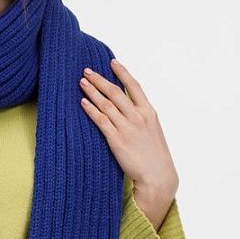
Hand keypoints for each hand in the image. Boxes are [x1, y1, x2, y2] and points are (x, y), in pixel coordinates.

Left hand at [78, 58, 178, 198]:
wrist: (158, 176)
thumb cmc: (155, 156)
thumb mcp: (154, 131)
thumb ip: (142, 117)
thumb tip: (130, 108)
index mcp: (149, 112)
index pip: (134, 86)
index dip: (122, 73)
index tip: (112, 62)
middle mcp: (138, 117)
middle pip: (115, 92)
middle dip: (100, 80)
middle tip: (87, 71)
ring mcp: (127, 128)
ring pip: (106, 104)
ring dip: (92, 91)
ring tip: (82, 82)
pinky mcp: (116, 140)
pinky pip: (101, 120)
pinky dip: (91, 109)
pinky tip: (83, 102)